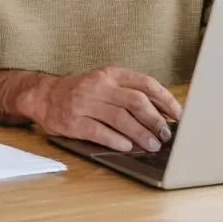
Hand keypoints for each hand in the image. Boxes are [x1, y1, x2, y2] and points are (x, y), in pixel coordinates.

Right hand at [23, 66, 181, 152]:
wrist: (44, 95)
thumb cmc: (81, 92)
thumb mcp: (104, 83)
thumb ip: (129, 93)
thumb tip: (164, 114)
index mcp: (109, 74)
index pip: (144, 83)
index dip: (165, 99)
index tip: (178, 115)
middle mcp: (97, 86)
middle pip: (135, 101)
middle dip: (155, 120)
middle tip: (166, 135)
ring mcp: (84, 103)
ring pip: (119, 118)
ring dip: (140, 134)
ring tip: (152, 145)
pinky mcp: (73, 121)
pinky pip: (99, 131)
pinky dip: (116, 140)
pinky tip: (127, 147)